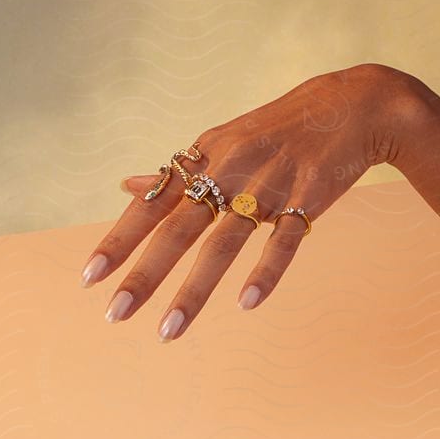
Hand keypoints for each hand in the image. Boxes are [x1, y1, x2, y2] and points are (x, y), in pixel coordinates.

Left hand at [77, 62, 422, 341]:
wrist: (350, 106)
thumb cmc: (277, 130)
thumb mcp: (222, 141)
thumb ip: (177, 172)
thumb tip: (125, 186)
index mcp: (205, 158)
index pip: (153, 204)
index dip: (120, 239)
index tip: (89, 276)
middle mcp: (230, 170)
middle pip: (179, 228)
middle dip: (145, 273)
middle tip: (115, 314)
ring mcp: (269, 186)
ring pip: (224, 243)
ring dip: (194, 290)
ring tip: (168, 332)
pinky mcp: (309, 199)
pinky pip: (284, 240)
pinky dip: (265, 270)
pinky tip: (246, 303)